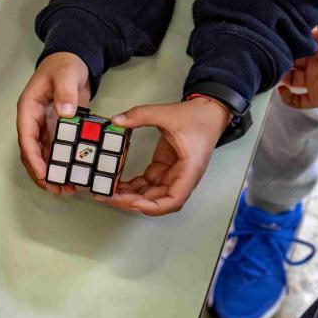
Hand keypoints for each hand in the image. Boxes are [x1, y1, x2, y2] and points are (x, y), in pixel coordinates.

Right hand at [16, 52, 90, 194]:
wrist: (73, 60)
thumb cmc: (64, 65)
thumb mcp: (65, 75)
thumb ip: (65, 92)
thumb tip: (65, 112)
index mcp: (28, 109)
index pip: (26, 138)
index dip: (33, 159)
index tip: (44, 175)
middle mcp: (33, 121)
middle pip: (31, 152)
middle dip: (42, 173)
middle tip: (57, 190)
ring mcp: (45, 127)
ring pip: (43, 156)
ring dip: (52, 173)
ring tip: (66, 189)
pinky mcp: (57, 129)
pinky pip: (56, 151)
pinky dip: (62, 164)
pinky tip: (73, 176)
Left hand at [103, 98, 228, 215]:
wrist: (209, 112)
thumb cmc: (199, 118)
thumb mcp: (167, 113)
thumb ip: (141, 115)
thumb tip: (117, 120)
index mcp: (189, 169)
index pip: (174, 199)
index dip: (154, 205)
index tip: (133, 202)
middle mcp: (182, 177)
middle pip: (158, 200)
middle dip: (132, 201)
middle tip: (108, 196)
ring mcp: (172, 174)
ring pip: (150, 194)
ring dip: (130, 195)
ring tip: (107, 191)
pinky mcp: (164, 168)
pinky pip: (147, 183)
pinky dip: (132, 185)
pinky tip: (116, 183)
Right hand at [279, 13, 317, 108]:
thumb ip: (313, 14)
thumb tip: (298, 6)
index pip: (295, 45)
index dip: (284, 44)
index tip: (273, 42)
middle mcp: (317, 62)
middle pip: (290, 63)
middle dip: (280, 61)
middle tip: (271, 58)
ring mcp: (317, 80)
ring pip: (291, 81)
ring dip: (280, 78)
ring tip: (274, 72)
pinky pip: (298, 101)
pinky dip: (287, 98)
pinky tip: (282, 89)